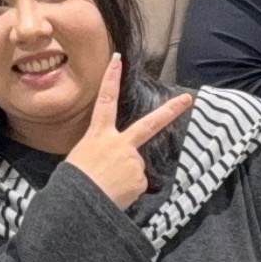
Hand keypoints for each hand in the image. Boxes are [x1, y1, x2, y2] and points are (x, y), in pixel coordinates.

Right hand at [66, 60, 195, 210]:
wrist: (78, 202)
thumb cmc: (72, 181)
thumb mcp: (81, 157)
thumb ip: (102, 152)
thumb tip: (116, 163)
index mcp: (98, 135)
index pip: (105, 101)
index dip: (111, 78)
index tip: (118, 59)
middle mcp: (119, 143)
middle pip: (149, 124)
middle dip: (170, 110)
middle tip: (188, 99)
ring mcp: (132, 160)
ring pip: (135, 167)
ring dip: (125, 177)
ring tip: (107, 186)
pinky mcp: (140, 178)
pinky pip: (136, 184)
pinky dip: (128, 191)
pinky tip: (114, 194)